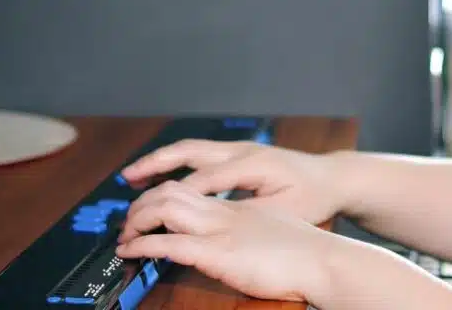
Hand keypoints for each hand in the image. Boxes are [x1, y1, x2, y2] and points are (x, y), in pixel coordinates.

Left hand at [115, 181, 336, 301]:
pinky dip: (143, 245)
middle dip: (142, 203)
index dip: (162, 196)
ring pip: (165, 207)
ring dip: (137, 220)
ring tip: (125, 235)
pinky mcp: (218, 253)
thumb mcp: (274, 235)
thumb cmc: (309, 255)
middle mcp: (226, 212)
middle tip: (128, 222)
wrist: (326, 262)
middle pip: (171, 191)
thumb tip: (238, 246)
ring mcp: (221, 230)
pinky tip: (130, 251)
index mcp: (238, 209)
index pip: (191, 190)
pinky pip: (169, 242)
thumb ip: (252, 234)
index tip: (147, 209)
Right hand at [120, 139, 346, 228]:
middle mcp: (241, 151)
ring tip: (133, 174)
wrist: (333, 177)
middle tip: (127, 179)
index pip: (204, 180)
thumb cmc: (314, 197)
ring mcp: (239, 148)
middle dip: (155, 164)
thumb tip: (218, 223)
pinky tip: (162, 175)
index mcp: (252, 165)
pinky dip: (176, 161)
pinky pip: (199, 153)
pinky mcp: (238, 153)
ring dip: (161, 160)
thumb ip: (252, 216)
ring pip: (190, 148)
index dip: (175, 197)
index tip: (152, 213)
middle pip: (189, 152)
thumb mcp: (287, 211)